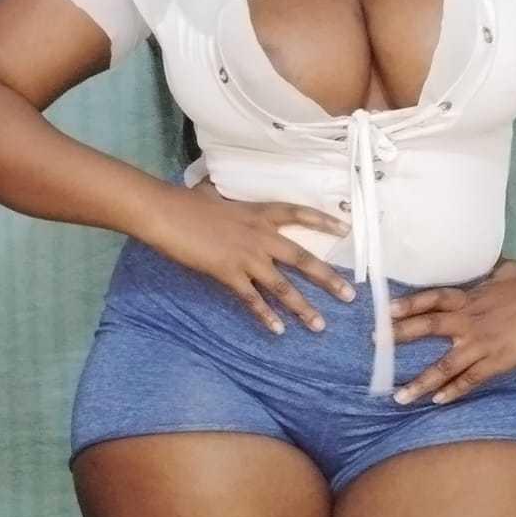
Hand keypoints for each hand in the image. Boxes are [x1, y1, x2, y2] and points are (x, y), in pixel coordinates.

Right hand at [143, 179, 358, 334]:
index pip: (299, 213)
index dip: (323, 221)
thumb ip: (223, 194)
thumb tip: (213, 185)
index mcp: (259, 213)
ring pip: (282, 285)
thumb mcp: (214, 193)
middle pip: (302, 258)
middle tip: (349, 296)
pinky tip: (278, 330)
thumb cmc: (187, 201)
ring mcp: (246, 256)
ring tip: (319, 325)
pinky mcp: (228, 273)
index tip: (346, 229)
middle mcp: (260, 235)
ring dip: (303, 307)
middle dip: (327, 278)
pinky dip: (266, 316)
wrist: (166, 213)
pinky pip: (252, 299)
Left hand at [387, 256, 515, 405]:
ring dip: (420, 381)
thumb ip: (491, 275)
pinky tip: (437, 401)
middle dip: (400, 337)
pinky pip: (471, 378)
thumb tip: (488, 269)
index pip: (432, 298)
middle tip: (374, 346)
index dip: (408, 304)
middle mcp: (470, 319)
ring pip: (444, 363)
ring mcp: (483, 341)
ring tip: (399, 396)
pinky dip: (453, 390)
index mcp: (471, 297)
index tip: (385, 310)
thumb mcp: (507, 272)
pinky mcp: (499, 359)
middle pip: (428, 326)